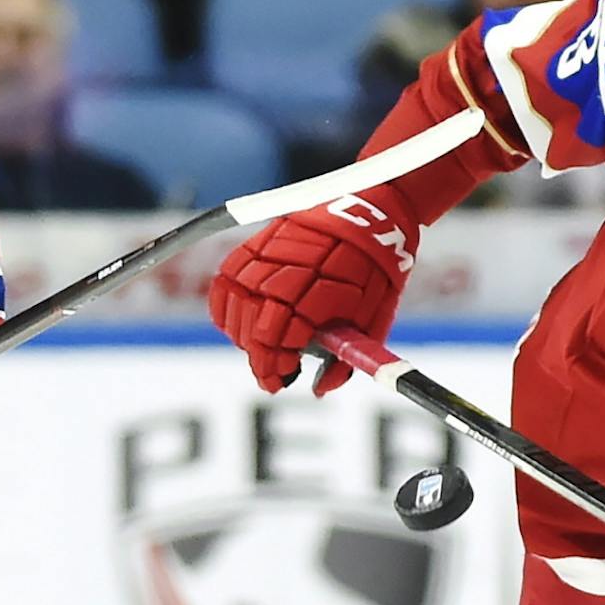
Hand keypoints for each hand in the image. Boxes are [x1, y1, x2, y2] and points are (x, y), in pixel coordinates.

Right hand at [207, 185, 420, 394]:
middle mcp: (291, 270)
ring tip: (258, 346)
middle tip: (272, 371)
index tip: (279, 381)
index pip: (279, 336)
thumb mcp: (375, 319)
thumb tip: (320, 389)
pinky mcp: (259, 241)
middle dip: (258, 355)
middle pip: (254, 322)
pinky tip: (237, 322)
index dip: (273, 365)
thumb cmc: (379, 272)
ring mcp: (271, 252)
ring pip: (235, 301)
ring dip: (241, 333)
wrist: (375, 214)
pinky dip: (225, 304)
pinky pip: (226, 277)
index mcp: (324, 291)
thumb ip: (348, 356)